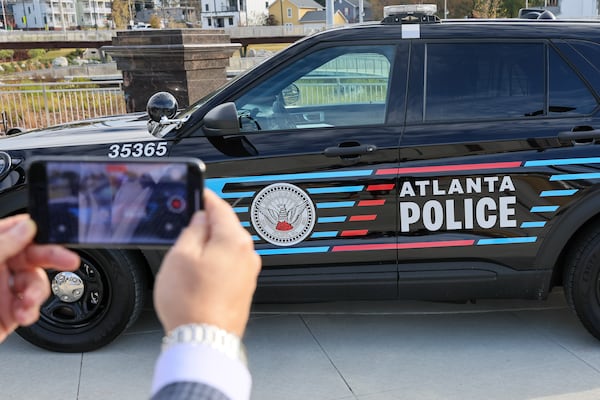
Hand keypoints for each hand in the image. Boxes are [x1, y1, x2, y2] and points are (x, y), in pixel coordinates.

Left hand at [0, 215, 79, 342]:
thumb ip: (2, 245)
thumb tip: (27, 227)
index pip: (16, 231)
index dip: (35, 231)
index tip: (50, 234)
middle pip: (33, 256)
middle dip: (52, 259)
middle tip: (68, 261)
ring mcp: (1, 292)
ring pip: (36, 282)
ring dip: (37, 292)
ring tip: (28, 301)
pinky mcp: (7, 314)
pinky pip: (31, 307)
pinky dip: (31, 311)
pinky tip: (23, 314)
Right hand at [153, 190, 261, 336]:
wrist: (204, 340)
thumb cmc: (192, 303)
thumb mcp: (180, 256)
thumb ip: (192, 230)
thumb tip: (200, 219)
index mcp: (234, 240)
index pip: (220, 207)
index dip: (205, 197)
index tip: (197, 193)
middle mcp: (247, 254)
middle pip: (225, 227)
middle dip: (206, 225)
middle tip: (184, 227)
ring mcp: (248, 272)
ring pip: (226, 247)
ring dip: (210, 246)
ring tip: (187, 259)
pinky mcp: (245, 288)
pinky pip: (229, 265)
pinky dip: (215, 263)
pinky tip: (199, 276)